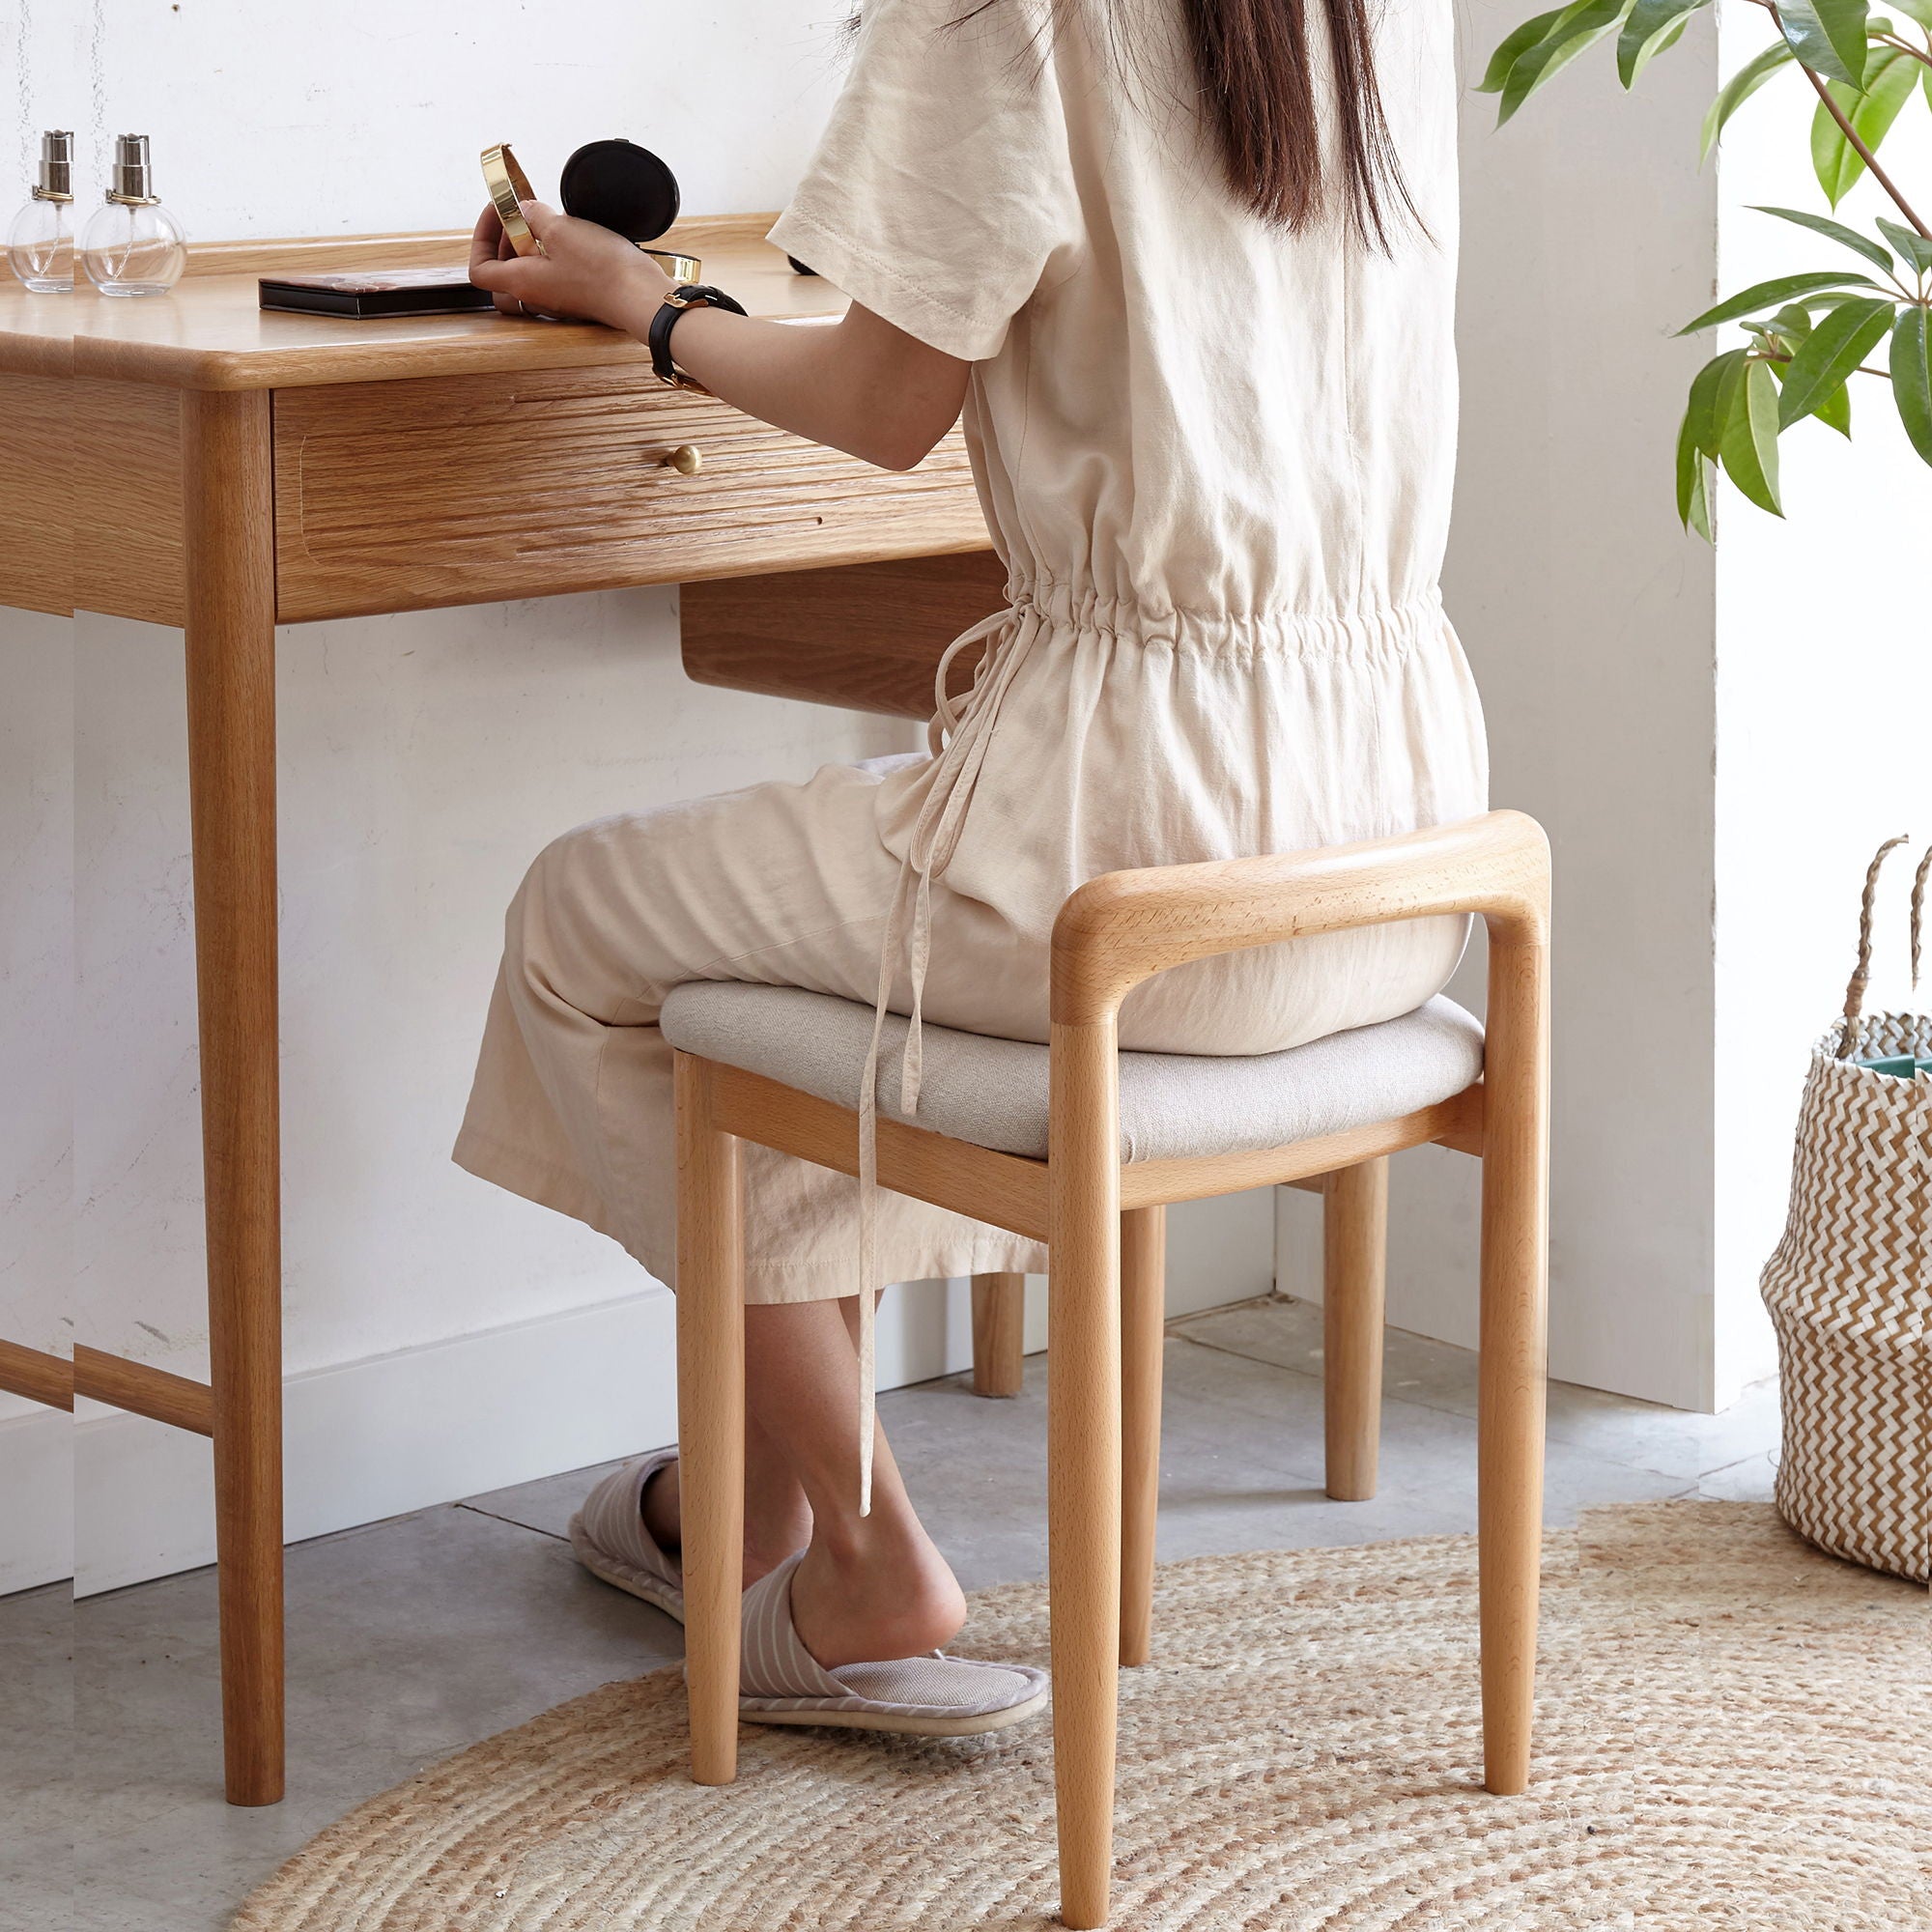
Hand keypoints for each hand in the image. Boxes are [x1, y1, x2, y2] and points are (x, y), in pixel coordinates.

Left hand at [467, 199, 671, 328]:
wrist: (643, 297)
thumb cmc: (602, 271)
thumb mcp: (560, 228)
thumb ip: (533, 214)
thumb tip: (522, 209)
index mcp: (522, 281)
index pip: (480, 268)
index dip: (480, 237)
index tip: (497, 211)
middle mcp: (536, 295)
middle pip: (502, 271)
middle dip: (504, 238)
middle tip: (520, 214)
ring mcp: (558, 298)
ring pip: (528, 271)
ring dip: (530, 244)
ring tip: (547, 222)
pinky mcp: (579, 294)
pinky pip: (553, 273)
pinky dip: (552, 253)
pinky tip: (570, 235)